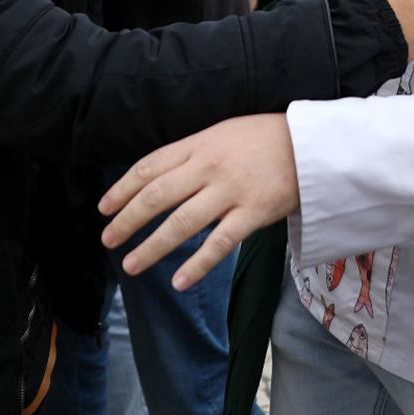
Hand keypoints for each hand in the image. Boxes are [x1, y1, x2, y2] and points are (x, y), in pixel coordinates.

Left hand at [99, 113, 296, 289]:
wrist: (310, 145)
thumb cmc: (262, 139)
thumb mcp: (221, 133)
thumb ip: (190, 154)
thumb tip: (157, 176)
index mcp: (197, 145)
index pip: (149, 168)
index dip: (122, 189)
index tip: (103, 208)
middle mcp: (208, 167)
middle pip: (157, 196)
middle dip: (127, 220)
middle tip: (107, 240)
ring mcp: (230, 191)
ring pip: (182, 223)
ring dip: (152, 247)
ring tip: (131, 266)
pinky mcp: (253, 214)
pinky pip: (220, 243)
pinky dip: (197, 264)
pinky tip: (178, 281)